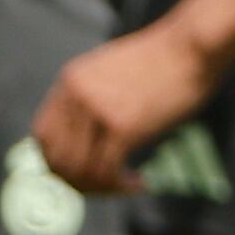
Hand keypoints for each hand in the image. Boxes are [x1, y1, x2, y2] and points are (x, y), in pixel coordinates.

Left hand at [31, 24, 215, 196]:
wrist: (193, 45)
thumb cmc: (163, 59)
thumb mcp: (111, 70)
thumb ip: (91, 97)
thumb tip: (82, 136)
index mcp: (69, 82)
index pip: (42, 136)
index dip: (57, 162)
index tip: (80, 174)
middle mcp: (76, 97)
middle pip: (57, 159)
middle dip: (78, 182)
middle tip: (104, 188)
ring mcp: (97, 111)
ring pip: (80, 170)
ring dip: (101, 188)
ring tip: (124, 186)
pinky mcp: (123, 126)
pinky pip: (107, 170)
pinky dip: (120, 186)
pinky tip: (139, 183)